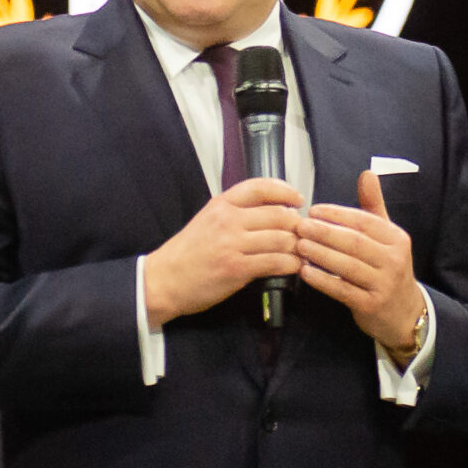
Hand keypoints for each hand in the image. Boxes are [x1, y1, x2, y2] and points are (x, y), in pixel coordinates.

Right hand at [143, 178, 305, 325]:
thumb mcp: (208, 220)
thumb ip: (236, 212)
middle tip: (303, 233)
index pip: (260, 187)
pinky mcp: (237, 268)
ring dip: (297, 246)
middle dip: (297, 224)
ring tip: (301, 252)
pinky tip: (294, 267)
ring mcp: (232, 244)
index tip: (297, 199)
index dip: (285, 190)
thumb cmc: (188, 253)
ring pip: (282, 239)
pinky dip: (291, 264)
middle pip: (279, 214)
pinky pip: (276, 262)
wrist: (164, 280)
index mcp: (221, 204)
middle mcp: (228, 220)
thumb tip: (273, 210)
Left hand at [295, 171, 425, 354]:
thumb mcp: (387, 236)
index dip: (337, 214)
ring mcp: (384, 284)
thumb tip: (367, 173)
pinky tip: (305, 272)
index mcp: (397, 239)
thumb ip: (373, 206)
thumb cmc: (388, 268)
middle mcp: (394, 260)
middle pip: (353, 242)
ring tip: (299, 246)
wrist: (404, 312)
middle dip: (324, 233)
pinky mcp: (371, 305)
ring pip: (347, 265)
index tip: (313, 210)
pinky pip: (342, 290)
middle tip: (299, 226)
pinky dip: (322, 280)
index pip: (364, 221)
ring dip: (320, 254)